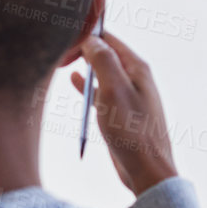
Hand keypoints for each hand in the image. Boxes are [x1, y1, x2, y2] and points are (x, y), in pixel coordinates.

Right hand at [68, 30, 178, 195]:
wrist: (146, 170)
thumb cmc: (132, 131)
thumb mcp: (114, 90)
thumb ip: (103, 61)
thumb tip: (91, 39)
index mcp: (137, 68)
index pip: (109, 39)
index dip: (86, 37)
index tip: (65, 43)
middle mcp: (135, 78)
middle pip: (106, 54)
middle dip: (84, 50)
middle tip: (59, 53)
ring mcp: (129, 96)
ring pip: (102, 72)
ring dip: (85, 66)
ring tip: (62, 61)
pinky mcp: (121, 113)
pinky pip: (101, 91)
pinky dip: (87, 84)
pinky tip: (74, 80)